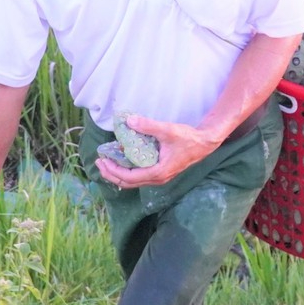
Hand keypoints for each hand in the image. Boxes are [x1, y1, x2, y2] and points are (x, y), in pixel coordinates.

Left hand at [95, 114, 222, 189]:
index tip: (103, 160)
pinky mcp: (160, 172)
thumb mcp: (168, 130)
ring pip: (133, 181)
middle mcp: (157, 178)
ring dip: (118, 173)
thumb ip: (148, 126)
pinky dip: (127, 170)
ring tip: (106, 162)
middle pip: (128, 183)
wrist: (204, 143)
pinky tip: (122, 159)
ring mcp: (159, 177)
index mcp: (158, 172)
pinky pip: (139, 176)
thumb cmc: (188, 138)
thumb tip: (129, 121)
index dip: (114, 170)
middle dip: (111, 174)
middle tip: (99, 162)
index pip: (129, 177)